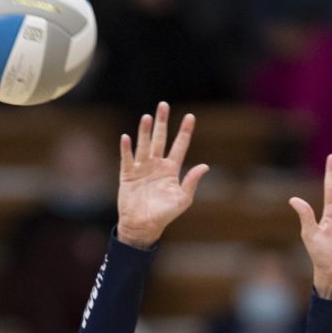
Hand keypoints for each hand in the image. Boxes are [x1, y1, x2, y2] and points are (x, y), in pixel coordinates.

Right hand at [116, 101, 208, 247]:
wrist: (143, 226)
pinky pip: (127, 159)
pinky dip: (126, 149)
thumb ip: (191, 182)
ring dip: (145, 132)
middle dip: (162, 123)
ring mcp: (141, 169)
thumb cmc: (164, 215)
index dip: (185, 132)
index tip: (190, 116)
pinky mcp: (127, 175)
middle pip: (160, 139)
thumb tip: (205, 166)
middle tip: (163, 105)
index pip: (179, 146)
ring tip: (147, 117)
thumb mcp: (183, 200)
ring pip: (144, 146)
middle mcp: (156, 165)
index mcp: (171, 170)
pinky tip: (126, 138)